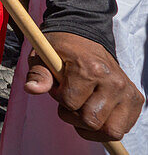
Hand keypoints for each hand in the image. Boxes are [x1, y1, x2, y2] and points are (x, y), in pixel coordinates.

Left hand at [24, 31, 143, 141]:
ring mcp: (127, 91)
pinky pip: (122, 129)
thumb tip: (32, 89)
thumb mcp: (43, 57)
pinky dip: (107, 126)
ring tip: (84, 108)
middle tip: (71, 100)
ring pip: (110, 130)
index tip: (59, 87)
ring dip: (92, 126)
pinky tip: (98, 110)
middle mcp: (113, 81)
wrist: (86, 38)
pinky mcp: (136, 99)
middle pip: (91, 121)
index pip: (70, 104)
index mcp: (90, 68)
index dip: (59, 99)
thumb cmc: (62, 50)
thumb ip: (38, 74)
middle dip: (74, 116)